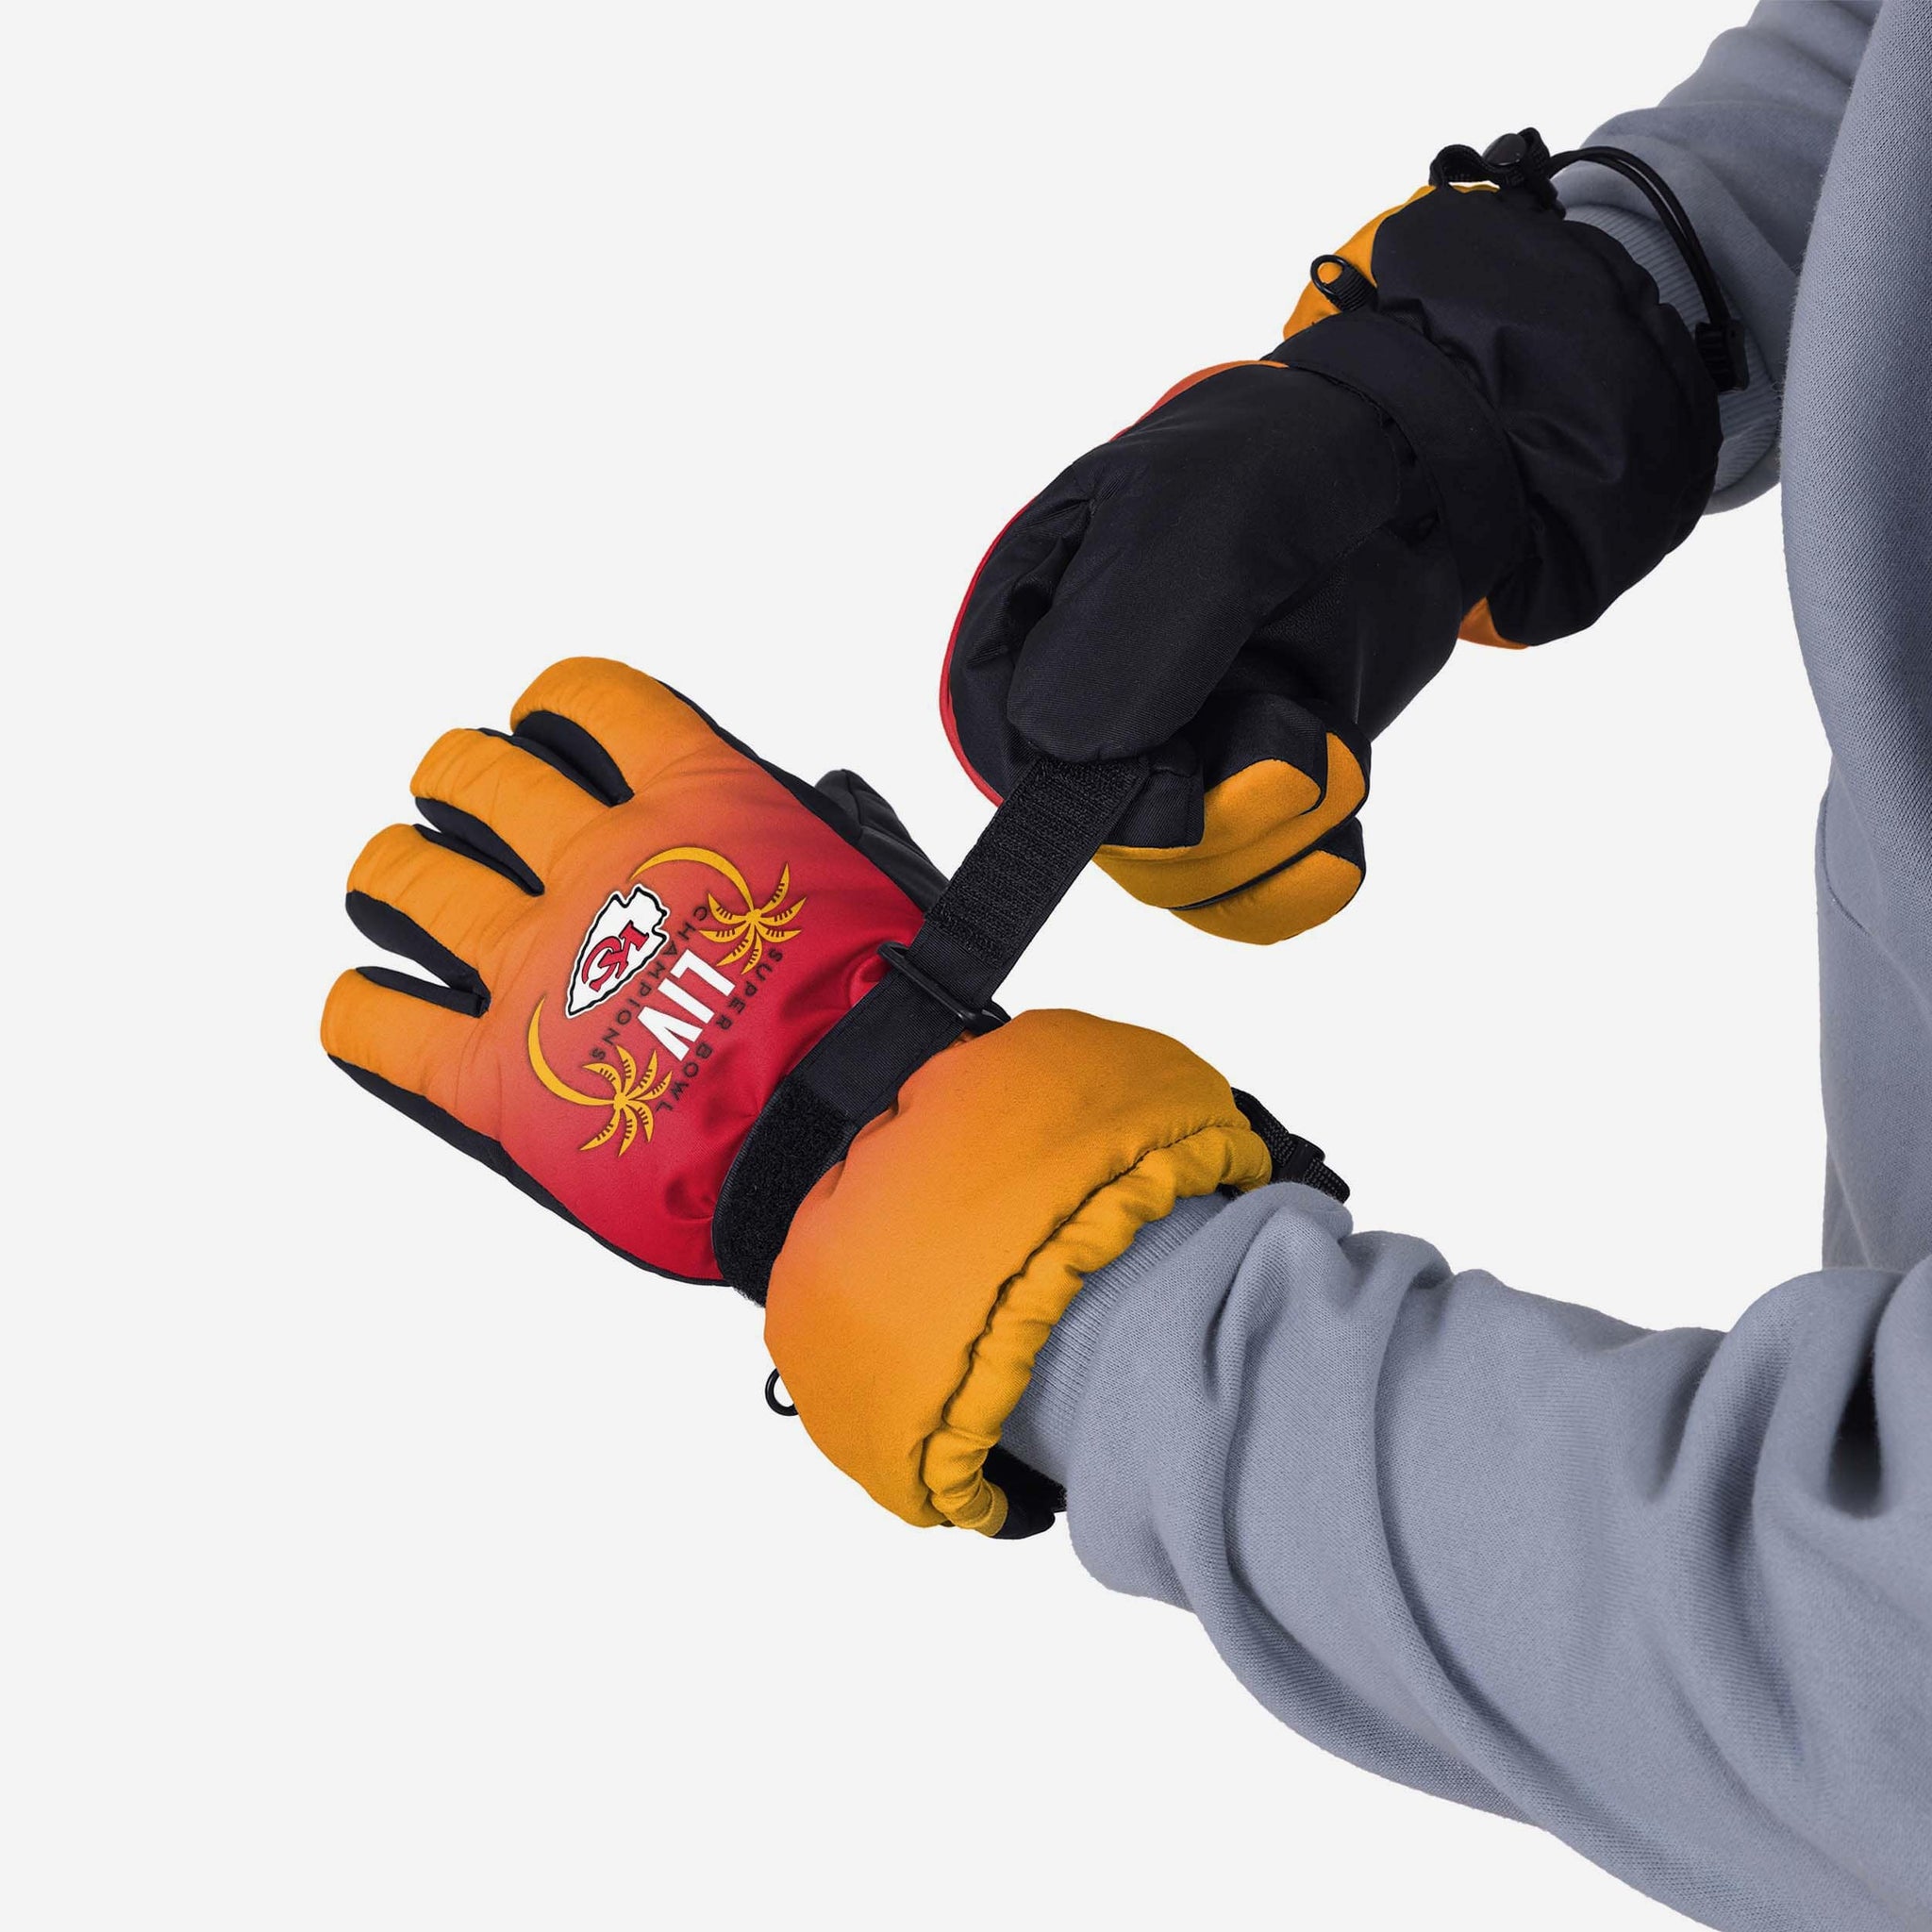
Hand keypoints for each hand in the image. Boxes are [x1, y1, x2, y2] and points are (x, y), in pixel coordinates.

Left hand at [323, 659, 1329, 1534]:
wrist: (860, 1147)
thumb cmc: (891, 1027)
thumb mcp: (872, 882)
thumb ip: (807, 828)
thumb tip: (797, 800)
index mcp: (694, 805)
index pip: (585, 699)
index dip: (553, 706)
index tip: (547, 730)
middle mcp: (597, 866)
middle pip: (470, 777)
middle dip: (457, 781)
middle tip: (464, 807)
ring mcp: (536, 967)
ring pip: (399, 877)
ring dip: (390, 872)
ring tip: (395, 885)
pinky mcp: (494, 1077)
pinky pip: (373, 1021)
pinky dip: (358, 1007)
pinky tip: (371, 1007)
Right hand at [944, 138, 1720, 942]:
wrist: (1414, 466)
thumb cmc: (1283, 458)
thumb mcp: (1197, 522)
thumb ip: (1124, 639)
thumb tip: (1066, 759)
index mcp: (1027, 630)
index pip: (1012, 759)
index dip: (1088, 801)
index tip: (1180, 781)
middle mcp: (1086, 710)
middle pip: (1112, 842)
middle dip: (1219, 823)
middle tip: (1298, 741)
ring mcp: (1170, 757)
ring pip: (1189, 874)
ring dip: (1280, 827)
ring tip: (1328, 730)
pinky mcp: (1245, 790)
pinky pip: (1245, 893)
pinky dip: (1299, 882)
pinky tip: (1337, 844)